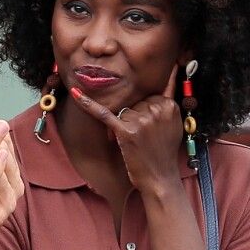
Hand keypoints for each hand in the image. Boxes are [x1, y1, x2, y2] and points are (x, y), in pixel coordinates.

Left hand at [71, 66, 182, 192]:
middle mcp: (157, 110)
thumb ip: (167, 102)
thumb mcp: (174, 125)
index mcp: (170, 105)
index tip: (153, 129)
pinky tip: (76, 93)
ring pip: (123, 110)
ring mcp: (142, 120)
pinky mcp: (126, 131)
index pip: (148, 96)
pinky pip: (104, 114)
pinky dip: (88, 104)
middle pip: (135, 102)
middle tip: (147, 138)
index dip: (146, 112)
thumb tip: (170, 70)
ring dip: (125, 125)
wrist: (160, 179)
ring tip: (139, 142)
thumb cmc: (164, 154)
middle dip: (136, 118)